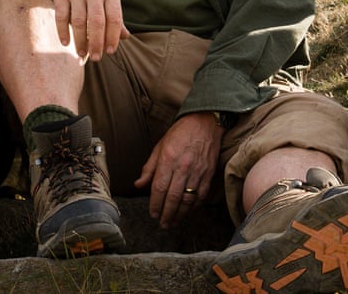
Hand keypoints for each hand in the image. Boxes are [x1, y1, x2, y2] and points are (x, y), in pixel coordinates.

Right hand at [43, 0, 128, 60]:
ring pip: (79, 22)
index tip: (110, 51)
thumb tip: (125, 37)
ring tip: (82, 53)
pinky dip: (63, 31)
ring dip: (80, 41)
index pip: (114, 18)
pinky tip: (66, 42)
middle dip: (97, 43)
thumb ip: (115, 13)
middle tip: (96, 57)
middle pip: (97, 22)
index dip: (113, 37)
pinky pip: (61, 16)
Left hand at [134, 112, 222, 227]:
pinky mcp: (208, 174)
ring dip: (180, 214)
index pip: (159, 188)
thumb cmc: (180, 133)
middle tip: (163, 224)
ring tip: (173, 222)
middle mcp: (183, 167)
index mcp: (168, 159)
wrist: (205, 122)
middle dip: (167, 214)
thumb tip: (138, 185)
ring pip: (188, 199)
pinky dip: (194, 207)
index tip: (153, 214)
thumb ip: (149, 168)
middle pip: (173, 197)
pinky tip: (188, 212)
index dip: (155, 204)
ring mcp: (197, 171)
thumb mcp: (159, 146)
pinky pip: (201, 196)